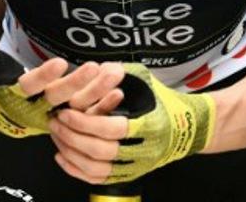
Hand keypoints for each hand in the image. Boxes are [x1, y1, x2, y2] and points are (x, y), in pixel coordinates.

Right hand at [0, 25, 124, 137]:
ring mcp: (47, 116)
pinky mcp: (59, 120)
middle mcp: (30, 111)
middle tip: (95, 67)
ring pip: (73, 107)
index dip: (43, 77)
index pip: (27, 88)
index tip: (61, 62)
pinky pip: (82, 115)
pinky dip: (100, 106)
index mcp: (9, 99)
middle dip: (76, 83)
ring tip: (114, 75)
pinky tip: (117, 93)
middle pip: (55, 98)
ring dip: (95, 93)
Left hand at [50, 63, 213, 184]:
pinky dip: (77, 170)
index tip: (67, 111)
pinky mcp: (129, 175)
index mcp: (150, 125)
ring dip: (72, 154)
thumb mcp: (146, 79)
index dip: (85, 122)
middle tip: (56, 122)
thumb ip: (120, 72)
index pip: (112, 129)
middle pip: (101, 152)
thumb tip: (95, 67)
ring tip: (57, 136)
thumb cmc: (164, 101)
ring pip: (97, 169)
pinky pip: (98, 179)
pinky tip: (63, 155)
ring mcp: (137, 166)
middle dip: (73, 137)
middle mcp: (144, 150)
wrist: (189, 128)